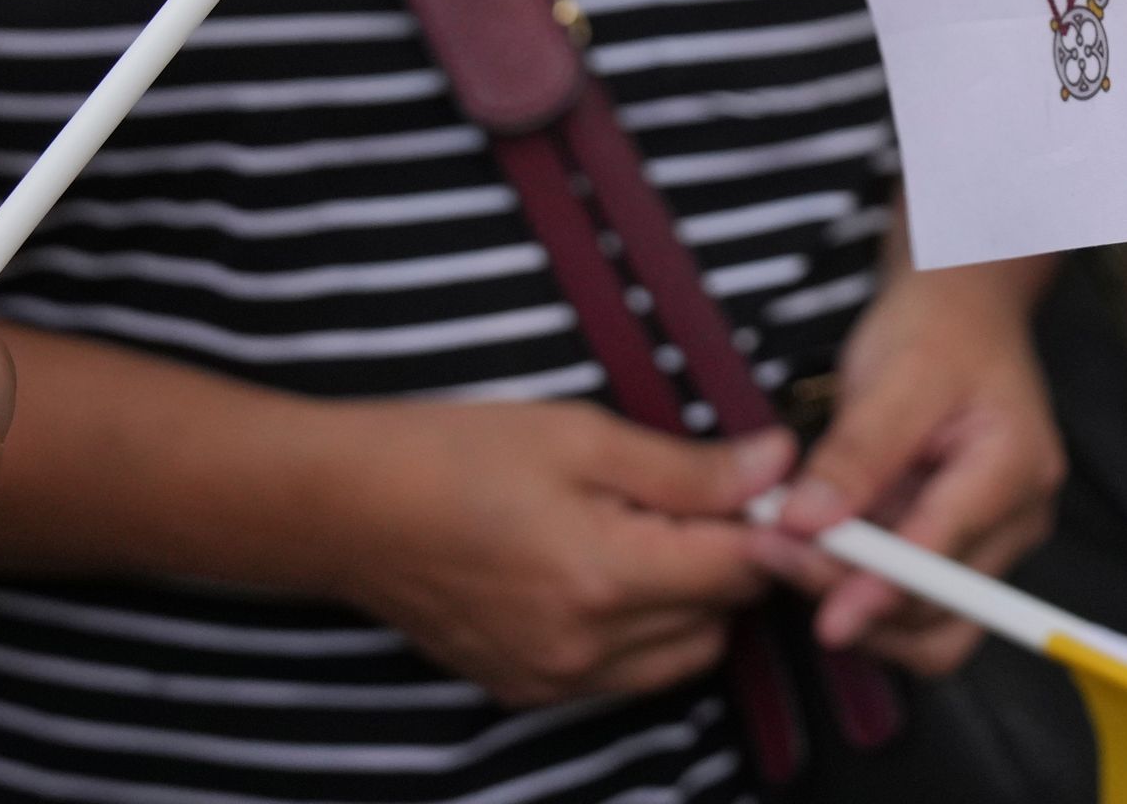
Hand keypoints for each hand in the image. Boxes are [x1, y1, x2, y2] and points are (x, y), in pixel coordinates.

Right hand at [312, 399, 792, 705]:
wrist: (348, 509)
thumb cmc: (457, 455)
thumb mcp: (581, 436)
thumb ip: (688, 467)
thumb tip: (778, 465)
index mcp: (606, 578)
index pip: (740, 570)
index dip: (766, 522)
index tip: (763, 484)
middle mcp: (587, 649)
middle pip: (719, 619)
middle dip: (727, 561)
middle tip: (698, 498)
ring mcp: (555, 680)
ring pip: (679, 656)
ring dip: (690, 603)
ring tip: (647, 533)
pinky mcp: (529, 690)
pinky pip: (624, 674)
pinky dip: (640, 631)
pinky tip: (605, 571)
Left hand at [764, 252, 1062, 672]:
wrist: (958, 309)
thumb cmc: (937, 329)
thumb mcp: (895, 375)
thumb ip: (856, 453)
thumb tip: (806, 523)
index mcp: (1015, 467)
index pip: (949, 551)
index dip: (886, 591)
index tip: (829, 618)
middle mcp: (1016, 517)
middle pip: (943, 607)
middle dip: (858, 601)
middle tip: (775, 558)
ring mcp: (990, 537)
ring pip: (926, 621)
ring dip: (854, 607)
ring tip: (785, 554)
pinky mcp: (956, 545)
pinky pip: (910, 598)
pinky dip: (858, 589)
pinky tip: (809, 551)